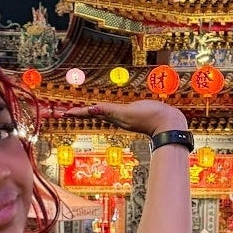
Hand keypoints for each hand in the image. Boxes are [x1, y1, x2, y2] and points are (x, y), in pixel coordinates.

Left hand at [65, 100, 186, 136]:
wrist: (169, 122)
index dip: (77, 113)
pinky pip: (111, 111)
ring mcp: (123, 116)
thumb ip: (111, 111)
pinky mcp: (130, 114)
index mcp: (113, 116)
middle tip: (64, 113)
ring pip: (101, 113)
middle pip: (92, 113)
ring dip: (89, 112)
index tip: (63, 113)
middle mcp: (116, 117)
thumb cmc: (151, 117)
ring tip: (78, 111)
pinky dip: (102, 110)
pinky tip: (101, 109)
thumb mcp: (129, 113)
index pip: (91, 113)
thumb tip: (92, 109)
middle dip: (78, 113)